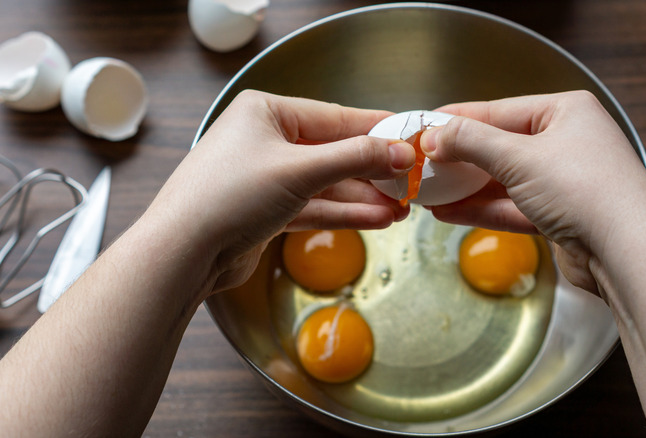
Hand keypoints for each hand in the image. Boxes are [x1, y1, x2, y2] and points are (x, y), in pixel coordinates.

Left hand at [146, 90, 414, 293]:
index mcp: (265, 113)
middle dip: (372, 171)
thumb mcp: (300, 169)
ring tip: (400, 208)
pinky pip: (314, 207)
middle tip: (409, 182)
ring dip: (362, 197)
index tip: (410, 138)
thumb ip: (354, 159)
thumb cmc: (227, 196)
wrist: (183, 253)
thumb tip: (400, 152)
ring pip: (326, 185)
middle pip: (333, 152)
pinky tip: (375, 219)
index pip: (334, 117)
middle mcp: (265, 141)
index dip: (376, 130)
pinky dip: (343, 214)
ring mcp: (265, 178)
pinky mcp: (266, 211)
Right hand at [420, 91, 645, 291]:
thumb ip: (472, 142)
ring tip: (427, 192)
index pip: (499, 110)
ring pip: (503, 181)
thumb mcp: (519, 156)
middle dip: (459, 159)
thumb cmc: (585, 188)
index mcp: (565, 111)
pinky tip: (448, 213)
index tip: (424, 126)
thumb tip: (435, 134)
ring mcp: (563, 181)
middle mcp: (567, 142)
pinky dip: (481, 210)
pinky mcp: (559, 216)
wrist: (627, 251)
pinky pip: (512, 207)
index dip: (458, 120)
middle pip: (500, 146)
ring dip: (465, 188)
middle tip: (422, 164)